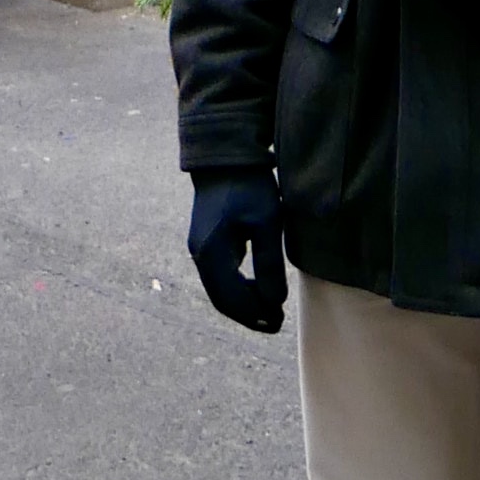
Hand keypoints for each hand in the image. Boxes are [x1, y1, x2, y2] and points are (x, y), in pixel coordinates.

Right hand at [188, 169, 287, 332]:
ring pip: (220, 291)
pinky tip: (258, 289)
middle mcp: (200, 255)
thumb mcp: (266, 221)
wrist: (225, 156)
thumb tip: (274, 300)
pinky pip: (221, 278)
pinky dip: (238, 290)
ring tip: (271, 310)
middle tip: (277, 323)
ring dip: (244, 304)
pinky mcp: (207, 243)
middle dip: (249, 315)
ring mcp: (201, 250)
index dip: (255, 315)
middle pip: (222, 300)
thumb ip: (268, 263)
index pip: (231, 299)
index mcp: (211, 253)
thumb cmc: (248, 185)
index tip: (278, 322)